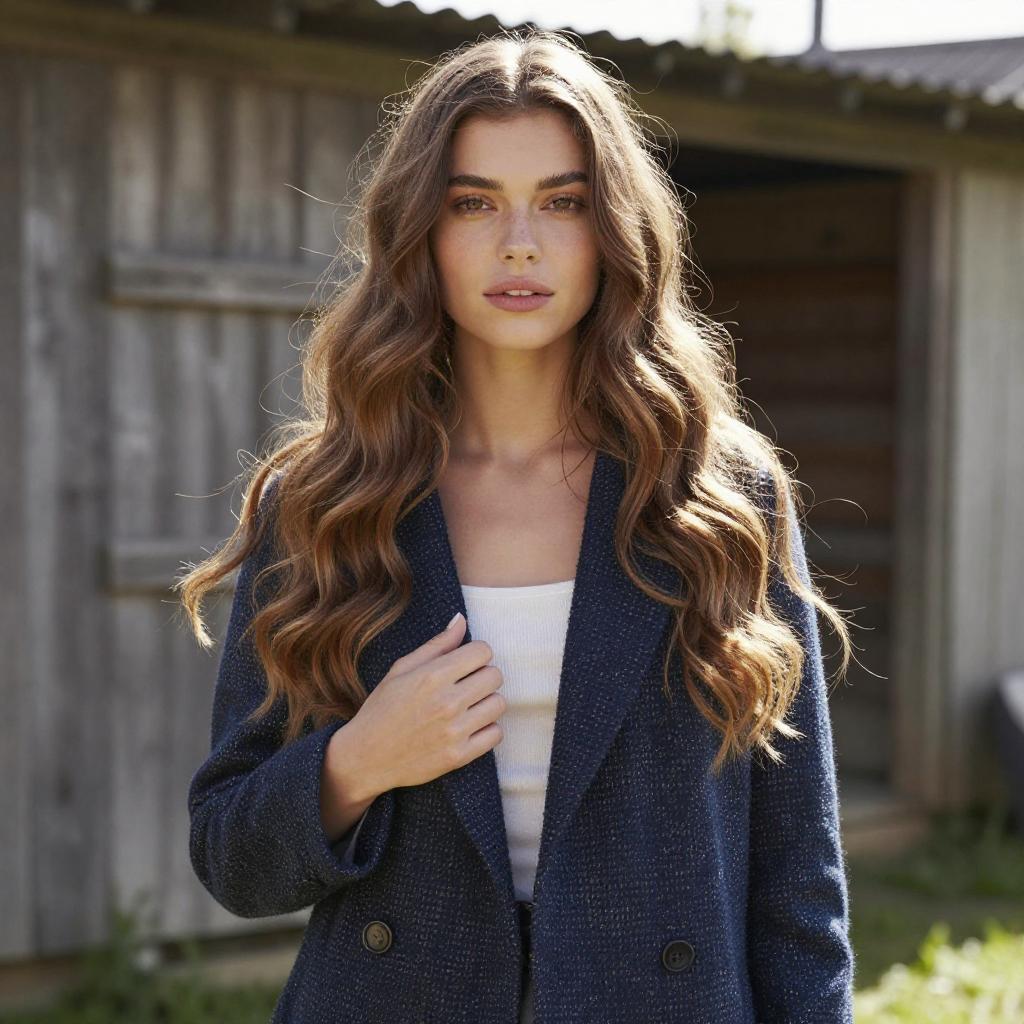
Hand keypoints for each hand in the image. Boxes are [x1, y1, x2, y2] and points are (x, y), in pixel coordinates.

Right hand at [340, 613, 504, 797]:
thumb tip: (461, 619)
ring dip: (486, 702)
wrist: (365, 757)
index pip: (483, 651)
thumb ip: (437, 644)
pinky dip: (486, 729)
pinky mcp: (459, 756)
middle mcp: (447, 702)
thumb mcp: (401, 669)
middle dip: (483, 676)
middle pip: (495, 676)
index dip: (476, 654)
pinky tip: (468, 727)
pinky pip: (496, 734)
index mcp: (432, 676)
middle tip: (466, 685)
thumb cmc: (382, 708)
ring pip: (498, 704)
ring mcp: (454, 731)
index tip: (466, 663)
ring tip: (467, 706)